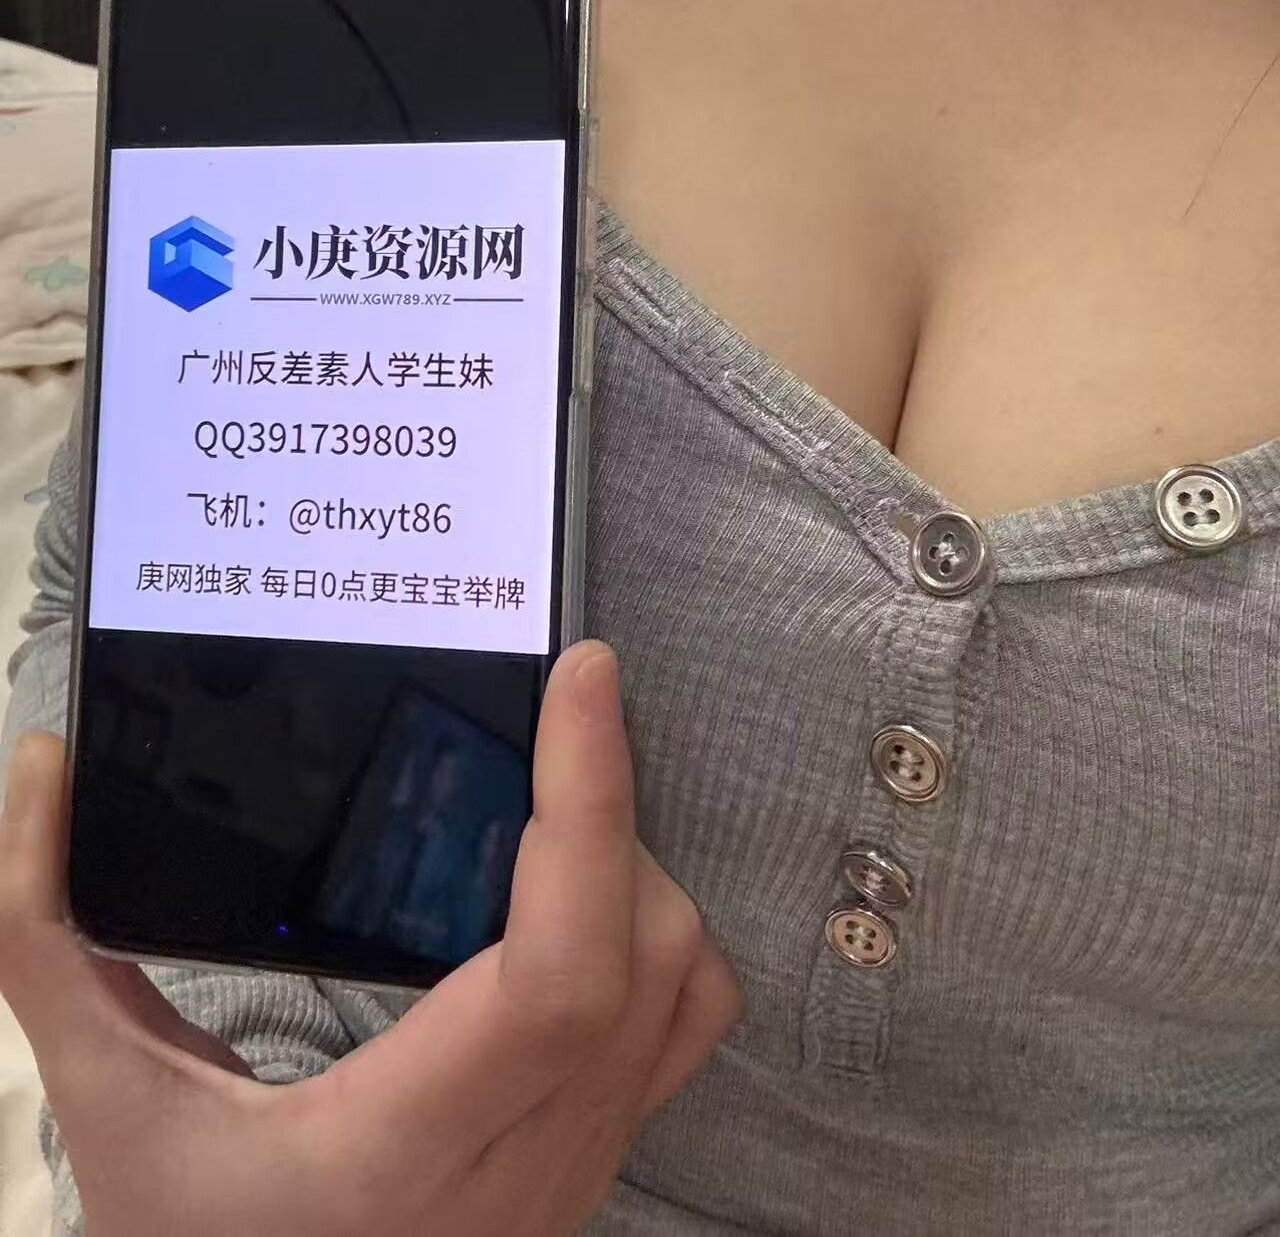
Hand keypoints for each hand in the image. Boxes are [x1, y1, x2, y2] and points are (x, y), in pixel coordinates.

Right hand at [0, 643, 741, 1236]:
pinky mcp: (598, 1159)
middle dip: (611, 808)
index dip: (591, 804)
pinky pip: (688, 1024)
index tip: (583, 676)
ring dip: (640, 870)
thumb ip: (48, 936)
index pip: (562, 963)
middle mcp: (527, 1162)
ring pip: (686, 984)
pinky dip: (659, 933)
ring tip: (551, 813)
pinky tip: (578, 901)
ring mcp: (580, 1168)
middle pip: (646, 949)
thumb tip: (40, 768)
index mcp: (405, 1141)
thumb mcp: (106, 1103)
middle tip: (546, 725)